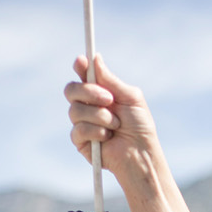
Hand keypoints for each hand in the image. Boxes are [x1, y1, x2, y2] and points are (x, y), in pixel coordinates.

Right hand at [65, 54, 160, 189]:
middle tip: (109, 99)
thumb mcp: (130, 98)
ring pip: (75, 110)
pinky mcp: (80, 141)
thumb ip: (111, 80)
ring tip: (116, 125)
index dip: (80, 67)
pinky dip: (96, 131)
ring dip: (100, 116)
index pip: (83, 76)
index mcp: (100, 92)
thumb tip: (95, 58)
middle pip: (71, 89)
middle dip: (89, 92)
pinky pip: (79, 129)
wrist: (141, 153)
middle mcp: (88, 105)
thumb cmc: (140, 126)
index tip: (82, 62)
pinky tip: (108, 137)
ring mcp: (82, 123)